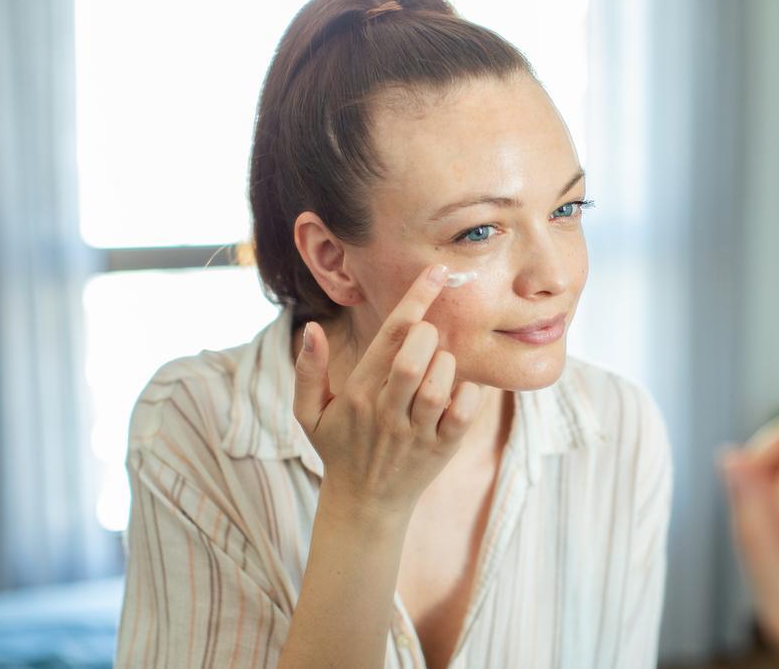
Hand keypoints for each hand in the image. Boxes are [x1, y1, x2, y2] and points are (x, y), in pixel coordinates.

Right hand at [293, 264, 482, 521]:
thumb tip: (310, 329)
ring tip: (439, 365)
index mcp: (358, 393)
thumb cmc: (340, 447)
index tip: (437, 272)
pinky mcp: (442, 449)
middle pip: (413, 359)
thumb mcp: (309, 413)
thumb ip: (309, 370)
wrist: (364, 505)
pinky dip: (469, 394)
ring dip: (446, 364)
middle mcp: (387, 411)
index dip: (416, 299)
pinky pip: (464, 413)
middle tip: (429, 335)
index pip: (390, 337)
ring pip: (439, 386)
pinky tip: (459, 389)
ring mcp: (416, 432)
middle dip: (428, 334)